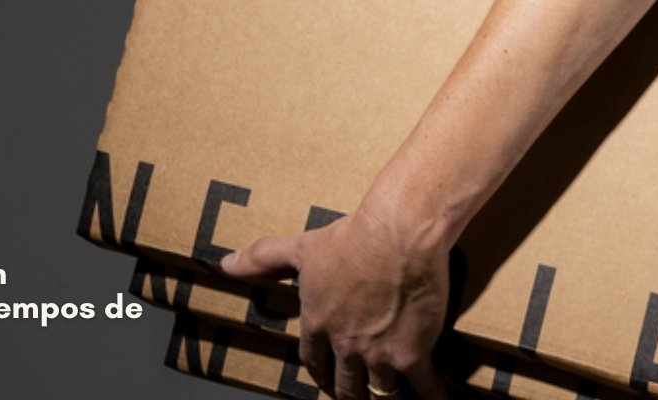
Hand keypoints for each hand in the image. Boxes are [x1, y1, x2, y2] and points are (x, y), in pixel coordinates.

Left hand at [221, 203, 451, 399]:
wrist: (397, 234)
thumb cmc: (352, 237)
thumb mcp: (301, 246)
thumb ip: (263, 258)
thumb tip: (226, 263)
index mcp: (319, 322)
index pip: (315, 360)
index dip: (321, 373)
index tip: (326, 380)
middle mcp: (346, 345)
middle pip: (345, 385)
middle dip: (350, 395)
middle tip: (356, 398)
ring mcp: (379, 354)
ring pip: (381, 391)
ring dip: (387, 396)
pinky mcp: (413, 354)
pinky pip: (422, 388)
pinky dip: (431, 397)